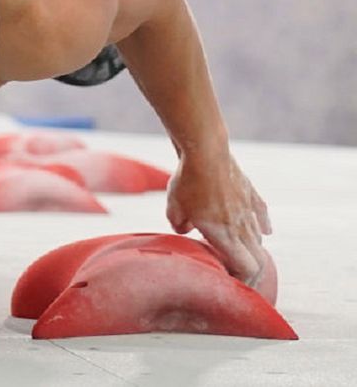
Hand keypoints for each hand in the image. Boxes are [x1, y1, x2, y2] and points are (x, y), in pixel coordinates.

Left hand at [166, 150, 272, 285]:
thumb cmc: (187, 182)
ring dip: (251, 249)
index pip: (247, 270)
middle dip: (251, 273)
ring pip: (258, 238)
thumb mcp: (174, 209)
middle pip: (258, 260)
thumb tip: (186, 229)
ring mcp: (250, 210)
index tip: (233, 287)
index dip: (243, 283)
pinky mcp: (251, 194)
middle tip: (241, 280)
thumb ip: (179, 226)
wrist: (206, 151)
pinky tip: (265, 231)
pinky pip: (262, 215)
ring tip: (241, 254)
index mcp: (225, 236)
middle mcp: (243, 227)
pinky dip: (263, 226)